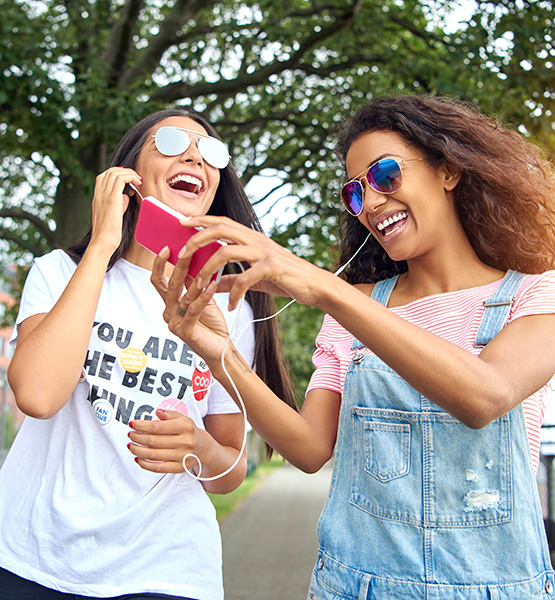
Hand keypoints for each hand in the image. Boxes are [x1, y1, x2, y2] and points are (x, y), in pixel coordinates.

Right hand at [89, 167, 141, 254]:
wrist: (102, 242)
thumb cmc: (109, 233)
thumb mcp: (113, 214)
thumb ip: (118, 204)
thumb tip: (125, 196)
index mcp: (97, 197)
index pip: (103, 177)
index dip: (116, 173)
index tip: (128, 178)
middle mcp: (99, 194)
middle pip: (110, 172)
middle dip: (125, 171)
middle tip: (136, 178)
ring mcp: (104, 195)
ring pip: (115, 172)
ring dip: (129, 173)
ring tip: (139, 180)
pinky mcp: (112, 199)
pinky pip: (121, 179)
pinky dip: (131, 177)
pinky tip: (138, 183)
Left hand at [128, 409, 205, 473]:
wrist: (203, 448)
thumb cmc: (189, 432)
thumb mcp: (183, 418)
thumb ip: (170, 414)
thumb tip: (157, 413)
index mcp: (185, 427)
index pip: (158, 427)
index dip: (142, 426)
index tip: (133, 424)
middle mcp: (184, 442)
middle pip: (154, 441)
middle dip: (138, 437)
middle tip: (130, 434)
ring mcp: (181, 456)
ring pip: (153, 455)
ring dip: (138, 450)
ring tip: (131, 445)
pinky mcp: (178, 468)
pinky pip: (158, 468)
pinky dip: (145, 464)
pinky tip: (138, 458)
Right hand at [150, 247, 232, 366]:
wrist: (220, 348)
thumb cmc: (211, 323)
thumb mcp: (203, 298)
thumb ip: (196, 283)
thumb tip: (196, 258)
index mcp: (170, 303)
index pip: (158, 280)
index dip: (159, 264)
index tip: (166, 247)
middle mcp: (169, 312)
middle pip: (170, 284)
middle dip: (179, 265)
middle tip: (187, 250)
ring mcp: (174, 323)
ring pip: (183, 296)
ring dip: (197, 280)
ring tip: (208, 267)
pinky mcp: (185, 331)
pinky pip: (193, 309)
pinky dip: (204, 296)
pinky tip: (212, 285)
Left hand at [169, 216, 330, 310]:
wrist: (314, 285)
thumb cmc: (285, 278)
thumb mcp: (256, 277)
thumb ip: (233, 279)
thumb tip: (212, 285)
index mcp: (252, 238)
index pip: (222, 222)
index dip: (201, 219)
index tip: (181, 221)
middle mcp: (256, 240)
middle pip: (220, 229)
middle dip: (197, 239)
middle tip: (182, 254)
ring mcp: (264, 253)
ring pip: (226, 252)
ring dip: (209, 270)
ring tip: (201, 287)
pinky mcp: (272, 268)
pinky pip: (245, 279)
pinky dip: (234, 294)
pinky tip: (231, 306)